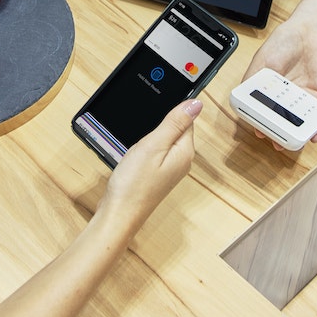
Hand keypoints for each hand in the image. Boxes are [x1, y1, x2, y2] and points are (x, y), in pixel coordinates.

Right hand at [98, 99, 201, 230]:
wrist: (119, 213)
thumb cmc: (134, 183)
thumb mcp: (154, 145)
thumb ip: (175, 123)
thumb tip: (196, 103)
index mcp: (185, 151)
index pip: (186, 119)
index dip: (170, 112)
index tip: (154, 113)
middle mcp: (182, 160)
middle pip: (176, 129)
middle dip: (158, 125)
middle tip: (142, 137)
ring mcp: (170, 169)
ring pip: (164, 140)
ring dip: (150, 138)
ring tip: (138, 149)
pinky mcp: (158, 174)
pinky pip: (157, 152)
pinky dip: (146, 148)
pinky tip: (136, 156)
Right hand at [241, 19, 316, 149]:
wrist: (309, 32)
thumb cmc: (283, 43)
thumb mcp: (260, 62)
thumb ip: (251, 81)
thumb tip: (242, 100)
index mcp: (267, 89)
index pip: (262, 110)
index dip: (260, 122)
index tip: (259, 131)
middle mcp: (283, 96)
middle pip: (280, 119)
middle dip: (277, 133)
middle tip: (275, 142)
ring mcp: (300, 96)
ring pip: (297, 120)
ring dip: (295, 134)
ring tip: (291, 144)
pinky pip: (316, 114)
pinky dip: (315, 127)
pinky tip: (312, 136)